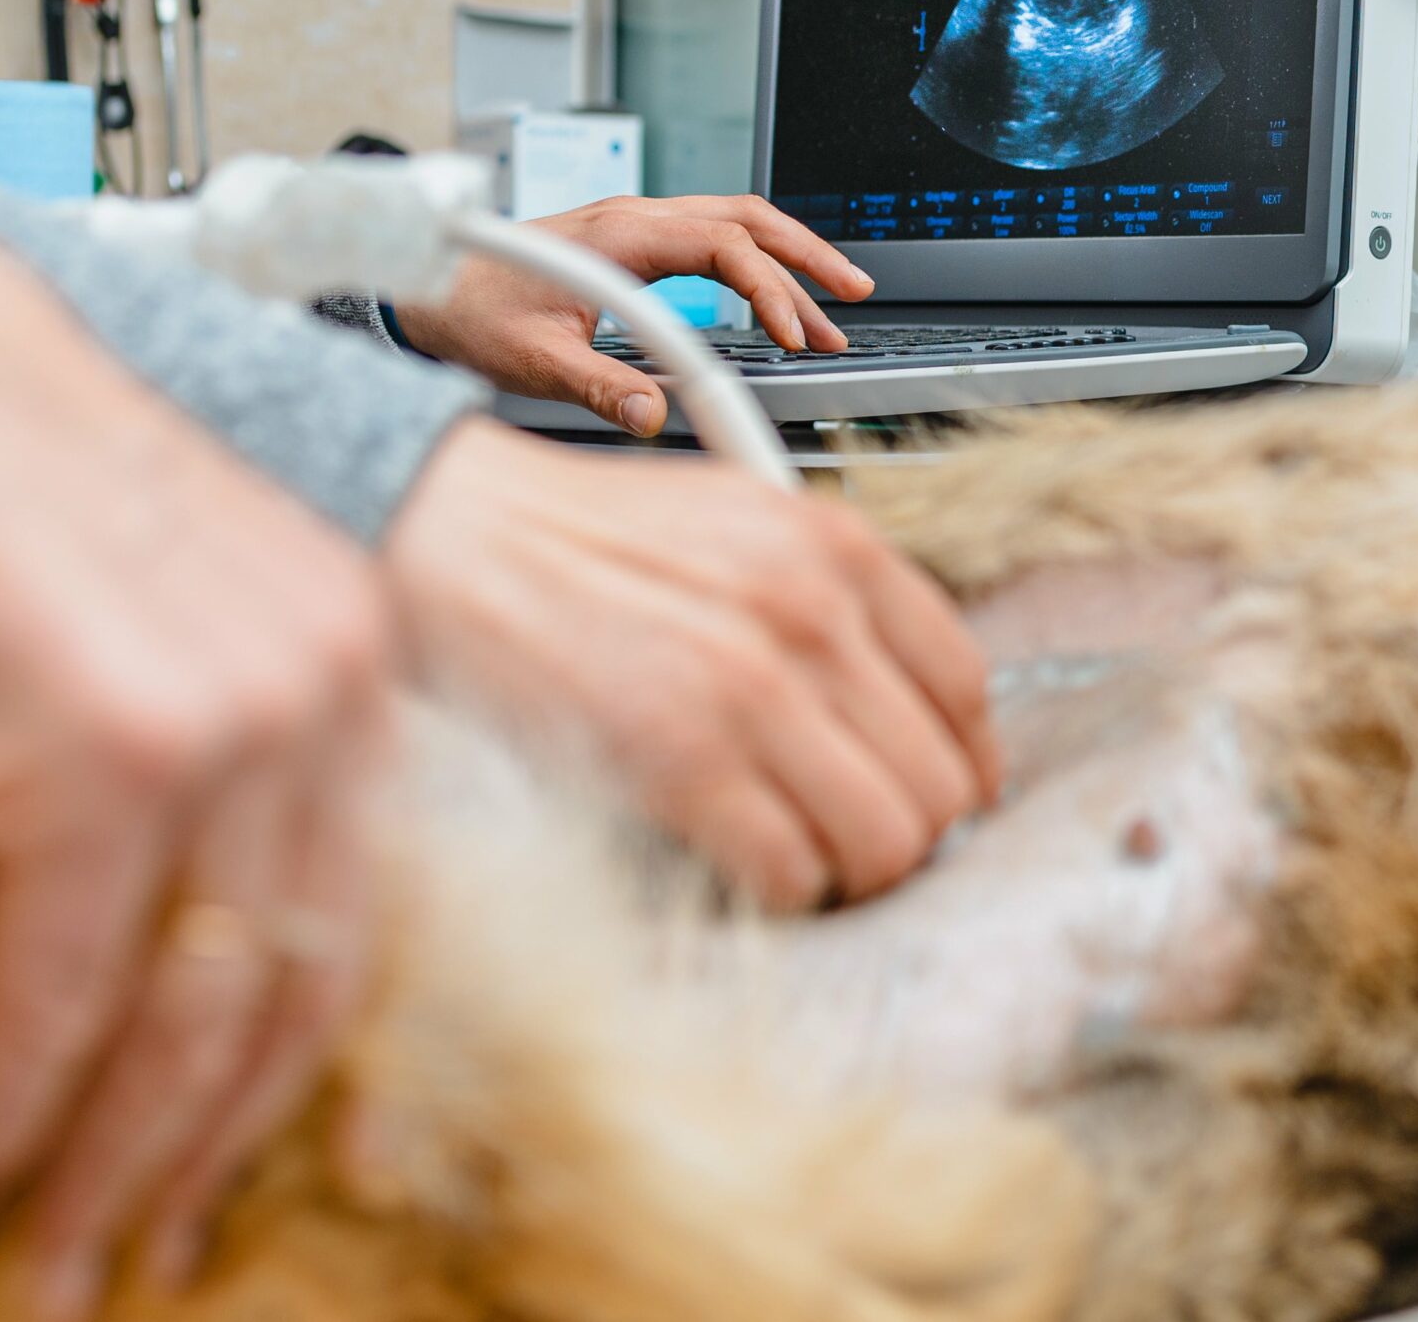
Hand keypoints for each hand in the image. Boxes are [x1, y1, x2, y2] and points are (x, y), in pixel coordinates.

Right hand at [0, 120, 393, 1316]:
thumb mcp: (151, 636)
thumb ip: (196, 783)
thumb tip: (165, 972)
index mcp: (347, 669)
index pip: (361, 916)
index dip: (291, 1077)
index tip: (228, 1178)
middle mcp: (323, 692)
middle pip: (296, 984)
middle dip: (203, 1151)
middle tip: (126, 1258)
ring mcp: (231, 718)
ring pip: (197, 1007)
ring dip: (110, 1160)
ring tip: (43, 1255)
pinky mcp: (112, 744)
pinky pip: (65, 980)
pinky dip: (5, 1095)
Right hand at [383, 419, 998, 908]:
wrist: (452, 535)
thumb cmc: (581, 540)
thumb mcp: (740, 525)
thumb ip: (830, 599)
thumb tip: (902, 709)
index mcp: (838, 550)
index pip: (965, 687)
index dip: (962, 761)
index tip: (943, 795)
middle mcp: (813, 615)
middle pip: (938, 781)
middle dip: (906, 830)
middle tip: (854, 841)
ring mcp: (752, 689)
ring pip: (885, 840)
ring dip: (850, 872)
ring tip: (803, 861)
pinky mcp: (681, 759)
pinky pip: (792, 873)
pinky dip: (781, 892)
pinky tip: (743, 868)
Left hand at [394, 194, 874, 437]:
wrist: (420, 286)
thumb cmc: (467, 313)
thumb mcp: (531, 360)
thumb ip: (597, 387)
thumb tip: (656, 415)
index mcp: (619, 233)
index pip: (724, 245)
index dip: (771, 290)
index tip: (797, 337)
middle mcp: (633, 217)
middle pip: (746, 216)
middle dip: (808, 254)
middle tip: (855, 295)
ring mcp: (634, 225)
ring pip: (733, 221)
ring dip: (788, 257)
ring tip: (835, 305)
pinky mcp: (631, 242)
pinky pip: (711, 237)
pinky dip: (755, 263)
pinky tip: (773, 301)